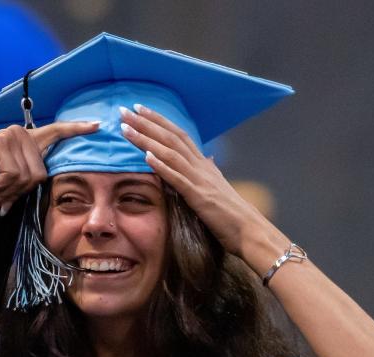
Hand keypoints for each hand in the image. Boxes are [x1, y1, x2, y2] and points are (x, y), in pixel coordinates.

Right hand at [0, 121, 99, 217]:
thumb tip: (42, 183)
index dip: (76, 129)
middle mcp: (21, 133)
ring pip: (26, 177)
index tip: (97, 126)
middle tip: (0, 197)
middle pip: (40, 173)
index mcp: (28, 139)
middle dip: (20, 192)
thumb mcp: (12, 179)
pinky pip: (13, 175)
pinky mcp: (0, 143)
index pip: (56, 131)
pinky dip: (1, 187)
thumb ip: (28, 178)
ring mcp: (10, 136)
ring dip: (8, 192)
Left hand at [119, 105, 268, 256]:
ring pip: (170, 153)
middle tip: (125, 110)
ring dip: (147, 139)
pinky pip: (178, 178)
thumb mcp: (218, 188)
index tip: (140, 109)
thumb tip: (208, 158)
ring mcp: (200, 180)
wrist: (249, 230)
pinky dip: (162, 166)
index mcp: (204, 164)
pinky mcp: (199, 197)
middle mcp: (201, 167)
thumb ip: (209, 172)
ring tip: (126, 129)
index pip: (179, 135)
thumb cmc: (232, 214)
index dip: (159, 120)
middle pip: (171, 137)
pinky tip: (147, 156)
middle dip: (146, 122)